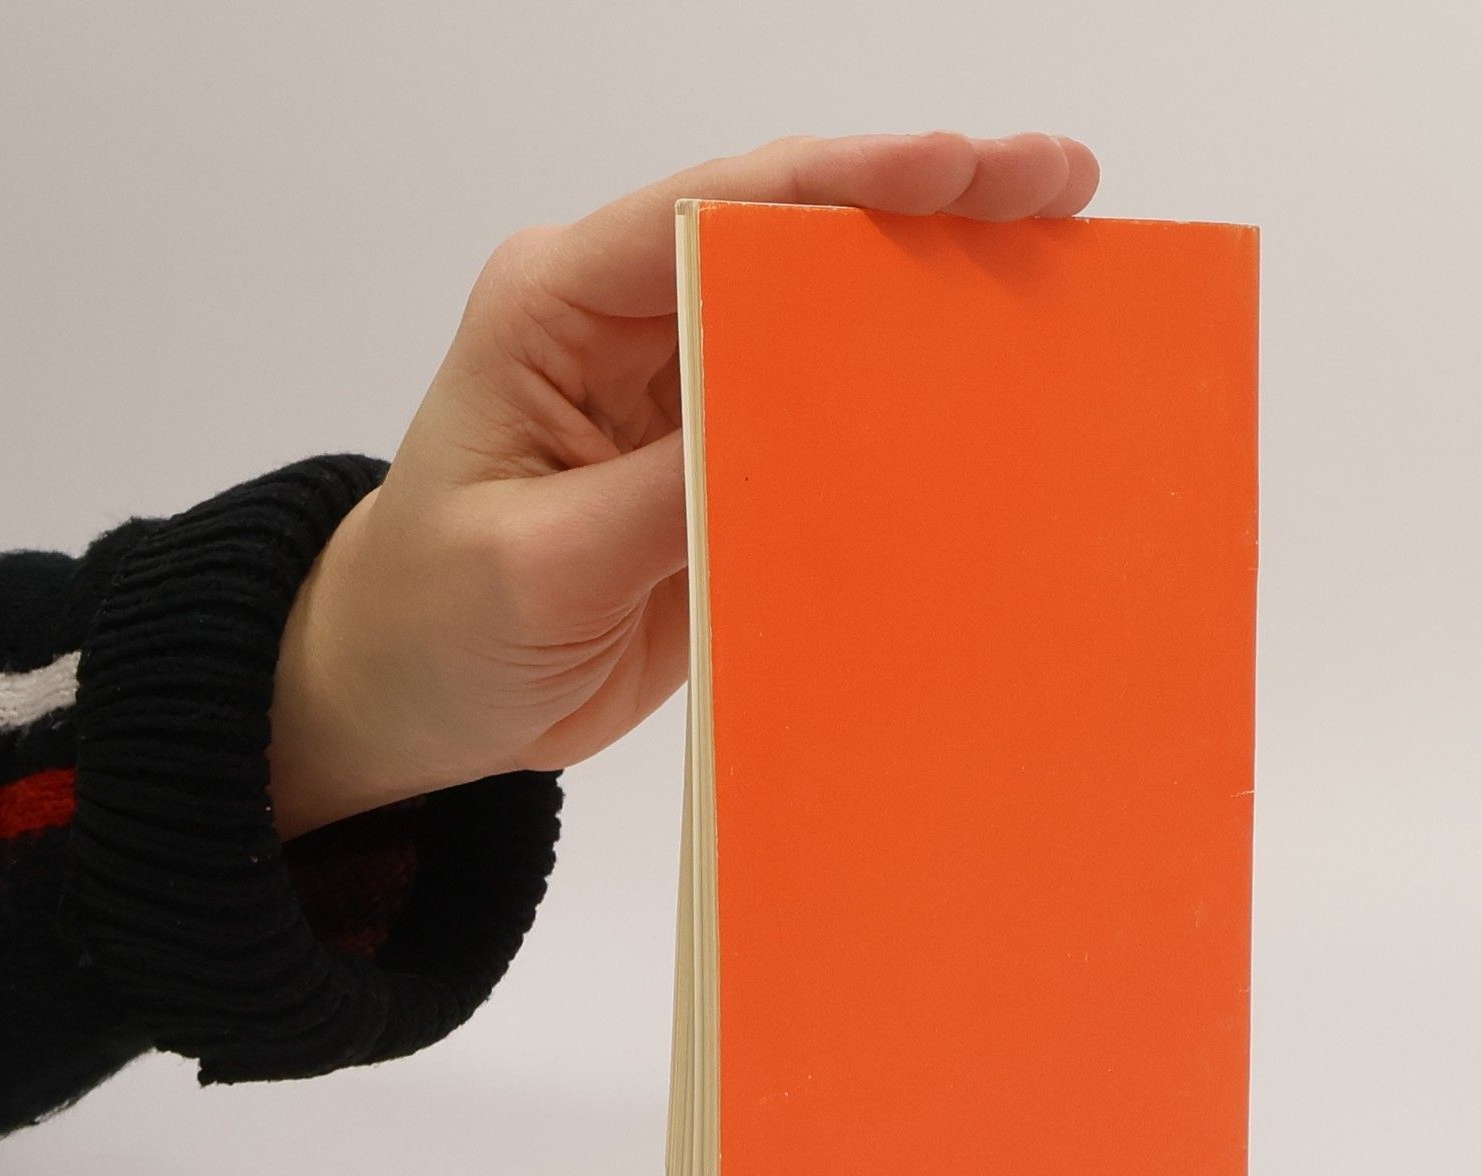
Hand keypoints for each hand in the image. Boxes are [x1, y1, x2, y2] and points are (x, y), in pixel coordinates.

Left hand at [268, 130, 1100, 838]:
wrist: (417, 702)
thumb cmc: (436, 623)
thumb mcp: (539, 561)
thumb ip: (666, 492)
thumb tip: (799, 431)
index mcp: (562, 306)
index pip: (720, 212)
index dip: (851, 182)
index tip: (968, 168)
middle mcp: (635, 327)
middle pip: (797, 241)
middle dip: (930, 208)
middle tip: (1063, 187)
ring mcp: (688, 400)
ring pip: (830, 327)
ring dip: (939, 301)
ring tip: (1064, 271)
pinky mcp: (723, 474)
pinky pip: (829, 431)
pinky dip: (911, 413)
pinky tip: (995, 404)